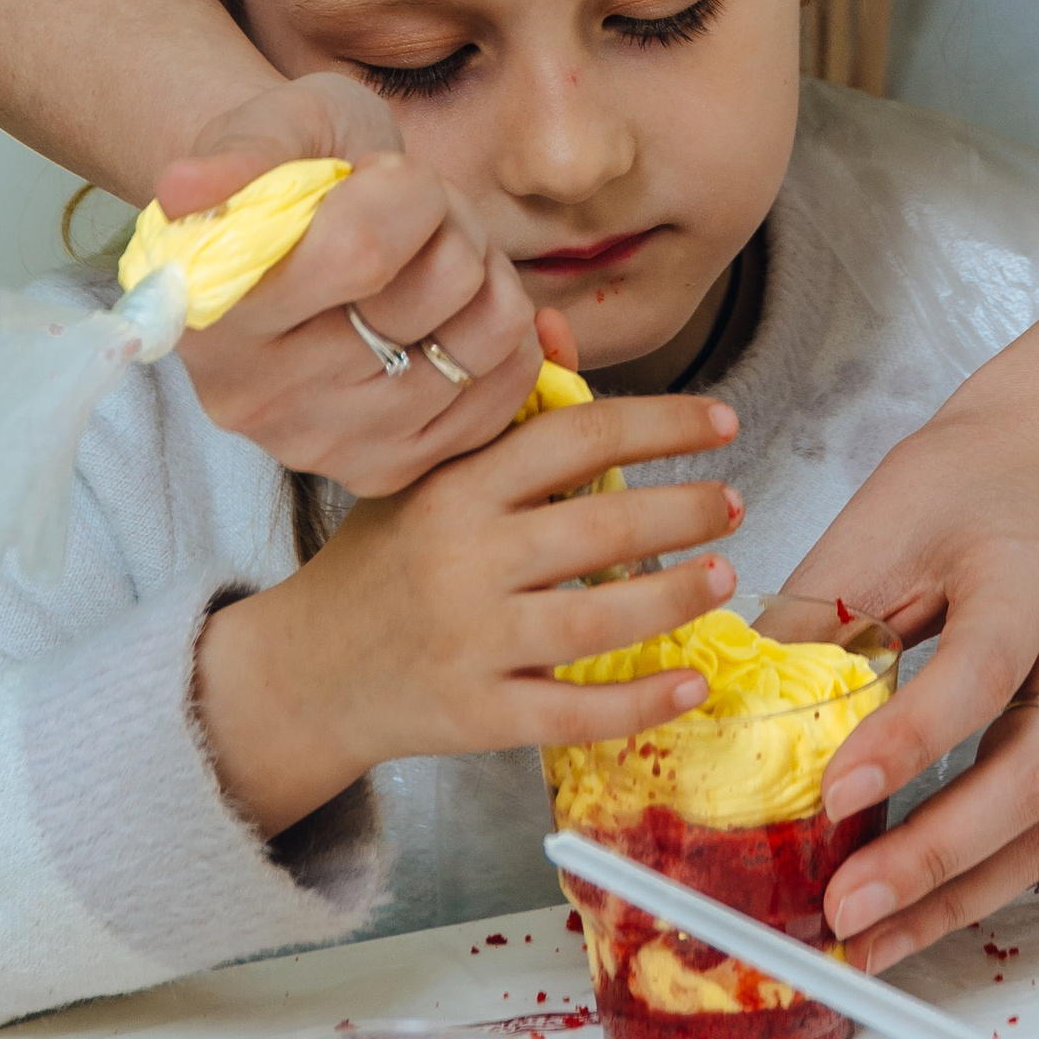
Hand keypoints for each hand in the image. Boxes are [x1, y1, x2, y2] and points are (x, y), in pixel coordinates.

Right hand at [159, 75, 537, 489]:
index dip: (403, 190)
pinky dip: (504, 332)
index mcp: (213, 313)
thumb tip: (183, 188)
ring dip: (482, 276)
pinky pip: (506, 388)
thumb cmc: (294, 168)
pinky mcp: (390, 468)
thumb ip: (240, 153)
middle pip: (438, 291)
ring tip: (429, 261)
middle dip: (447, 225)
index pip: (361, 251)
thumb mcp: (274, 126)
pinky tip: (458, 310)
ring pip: (486, 336)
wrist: (305, 234)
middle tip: (410, 216)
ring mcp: (327, 446)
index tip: (379, 171)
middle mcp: (258, 400)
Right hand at [192, 391, 747, 836]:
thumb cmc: (383, 560)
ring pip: (596, 620)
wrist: (305, 672)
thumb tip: (558, 323)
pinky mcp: (478, 715)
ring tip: (723, 575)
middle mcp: (464, 560)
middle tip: (733, 503)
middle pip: (598, 529)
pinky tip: (690, 684)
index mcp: (457, 487)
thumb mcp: (428, 472)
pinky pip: (573, 711)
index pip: (575, 437)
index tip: (722, 421)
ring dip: (675, 597)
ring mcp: (471, 642)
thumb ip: (503, 410)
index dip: (661, 423)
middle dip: (683, 510)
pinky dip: (640, 703)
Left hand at [788, 427, 1038, 977]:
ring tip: (868, 940)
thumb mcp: (877, 527)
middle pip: (1030, 772)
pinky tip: (913, 917)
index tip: (833, 795)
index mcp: (1032, 577)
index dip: (909, 743)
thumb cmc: (961, 493)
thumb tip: (736, 727)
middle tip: (846, 905)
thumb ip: (816, 623)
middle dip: (936, 854)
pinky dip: (979, 884)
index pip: (979, 673)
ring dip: (955, 896)